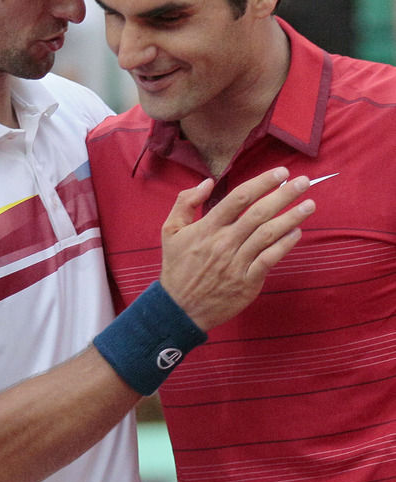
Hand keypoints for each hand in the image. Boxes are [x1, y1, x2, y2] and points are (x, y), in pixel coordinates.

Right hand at [159, 167, 314, 329]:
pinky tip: (296, 233)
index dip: (262, 183)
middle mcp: (224, 242)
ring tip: (309, 205)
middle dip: (284, 195)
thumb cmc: (177, 266)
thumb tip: (208, 182)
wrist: (179, 308)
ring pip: (268, 235)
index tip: (280, 173)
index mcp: (208, 227)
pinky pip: (269, 259)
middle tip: (303, 182)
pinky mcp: (247, 282)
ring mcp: (237, 263)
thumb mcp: (170, 230)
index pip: (239, 198)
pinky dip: (284, 245)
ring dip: (291, 217)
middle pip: (259, 213)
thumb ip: (185, 202)